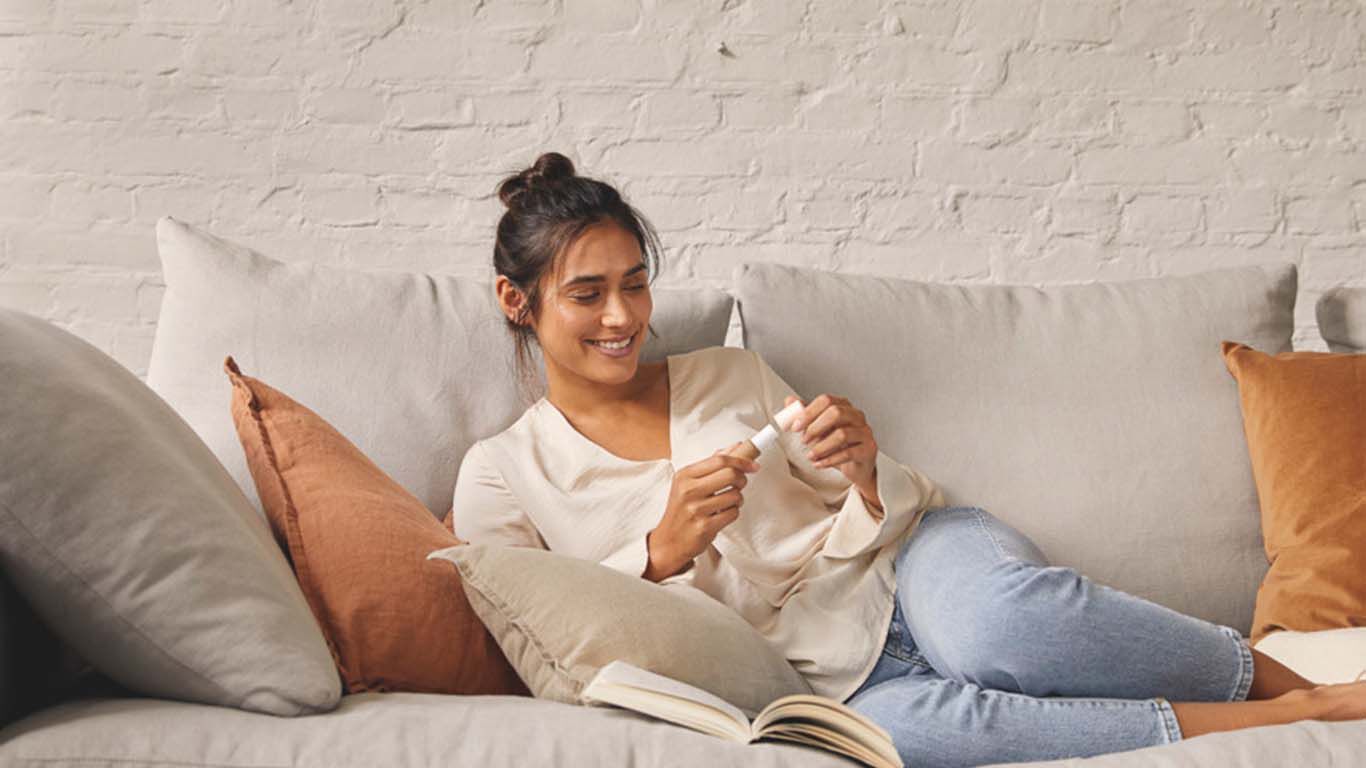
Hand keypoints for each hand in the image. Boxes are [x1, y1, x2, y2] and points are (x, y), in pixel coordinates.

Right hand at [645, 444, 759, 580]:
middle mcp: (688, 490)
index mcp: (685, 475)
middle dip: (742, 479)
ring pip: (735, 495)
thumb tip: (737, 446)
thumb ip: (711, 463)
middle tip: (740, 483)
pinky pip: (733, 513)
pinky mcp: (704, 526)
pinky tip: (723, 514)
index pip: (720, 460)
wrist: (669, 540)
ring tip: (728, 502)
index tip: (753, 465)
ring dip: (738, 499)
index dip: (741, 460)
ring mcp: (696, 509)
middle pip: (730, 474)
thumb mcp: (688, 483)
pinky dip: (733, 513)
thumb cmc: (682, 509)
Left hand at [784, 394, 881, 510]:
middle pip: (836, 412)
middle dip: (815, 427)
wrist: (856, 466)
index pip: (826, 400)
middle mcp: (857, 416)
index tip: (795, 426)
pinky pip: (848, 453)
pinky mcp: (869, 449)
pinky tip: (819, 464)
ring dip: (821, 446)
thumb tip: (790, 401)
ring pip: (842, 434)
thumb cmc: (838, 445)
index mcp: (844, 406)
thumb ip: (805, 414)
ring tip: (810, 455)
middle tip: (803, 440)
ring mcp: (865, 432)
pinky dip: (829, 460)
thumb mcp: (819, 429)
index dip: (808, 412)